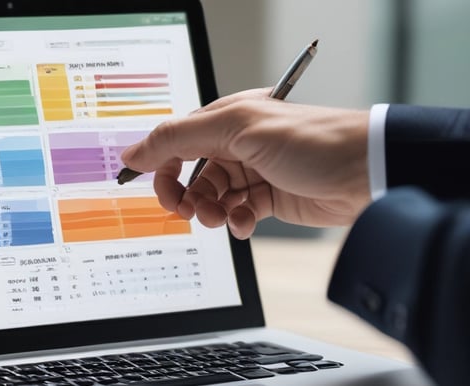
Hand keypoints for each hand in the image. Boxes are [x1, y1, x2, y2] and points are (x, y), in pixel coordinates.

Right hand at [120, 88, 371, 238]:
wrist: (366, 172)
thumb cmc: (310, 139)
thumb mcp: (236, 129)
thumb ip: (178, 138)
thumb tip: (133, 151)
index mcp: (227, 118)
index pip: (177, 142)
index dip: (162, 167)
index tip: (157, 191)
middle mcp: (238, 143)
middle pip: (192, 174)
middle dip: (187, 196)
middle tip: (189, 212)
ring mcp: (253, 172)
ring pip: (213, 198)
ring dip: (212, 211)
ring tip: (224, 218)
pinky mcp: (269, 198)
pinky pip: (238, 213)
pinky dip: (237, 222)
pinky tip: (247, 222)